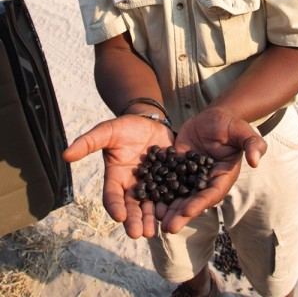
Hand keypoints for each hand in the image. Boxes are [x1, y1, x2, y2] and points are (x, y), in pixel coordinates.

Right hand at [63, 116, 172, 237]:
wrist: (149, 121)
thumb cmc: (125, 127)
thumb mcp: (107, 131)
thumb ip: (88, 142)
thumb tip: (64, 155)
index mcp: (116, 177)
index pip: (112, 196)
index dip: (115, 206)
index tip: (119, 216)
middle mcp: (132, 186)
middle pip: (131, 207)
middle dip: (134, 221)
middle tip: (139, 234)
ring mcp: (151, 184)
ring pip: (150, 206)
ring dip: (151, 219)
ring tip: (154, 231)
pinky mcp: (168, 181)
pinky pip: (169, 195)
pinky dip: (170, 206)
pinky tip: (174, 214)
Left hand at [156, 107, 266, 233]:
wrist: (212, 117)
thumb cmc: (230, 125)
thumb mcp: (242, 131)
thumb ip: (252, 144)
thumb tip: (256, 161)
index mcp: (222, 177)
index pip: (211, 194)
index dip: (199, 203)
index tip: (187, 211)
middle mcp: (205, 181)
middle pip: (193, 201)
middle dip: (180, 214)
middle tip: (167, 227)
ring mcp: (190, 176)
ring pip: (178, 195)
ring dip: (167, 208)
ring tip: (154, 218)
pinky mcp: (177, 167)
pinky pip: (166, 180)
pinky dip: (157, 189)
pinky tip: (145, 197)